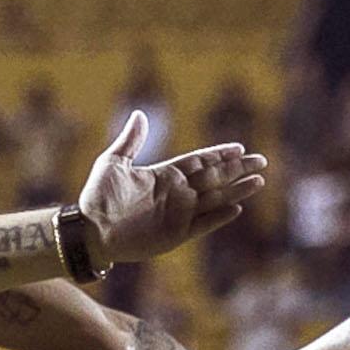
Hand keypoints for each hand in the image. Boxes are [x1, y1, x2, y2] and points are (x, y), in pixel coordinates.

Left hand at [78, 112, 268, 264]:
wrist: (88, 231)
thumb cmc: (96, 198)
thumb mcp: (112, 163)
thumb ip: (131, 141)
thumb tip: (139, 114)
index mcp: (164, 175)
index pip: (200, 162)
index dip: (219, 155)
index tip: (240, 147)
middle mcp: (176, 194)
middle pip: (214, 178)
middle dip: (237, 169)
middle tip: (261, 161)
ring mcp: (177, 215)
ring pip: (214, 199)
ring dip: (236, 190)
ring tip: (259, 181)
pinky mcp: (174, 235)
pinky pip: (202, 224)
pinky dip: (218, 217)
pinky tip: (236, 208)